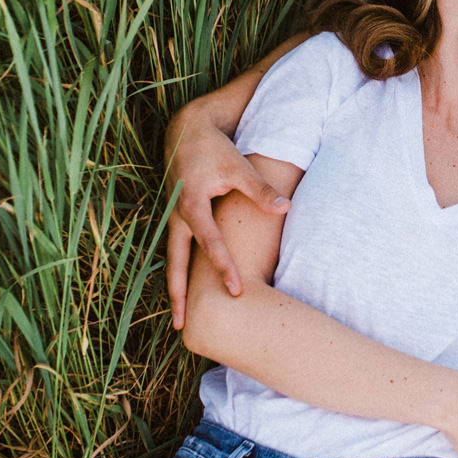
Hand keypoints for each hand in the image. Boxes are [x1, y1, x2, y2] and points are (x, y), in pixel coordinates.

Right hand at [164, 100, 289, 327]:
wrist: (186, 131)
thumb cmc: (216, 149)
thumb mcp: (239, 167)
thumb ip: (260, 190)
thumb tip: (285, 208)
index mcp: (192, 205)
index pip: (211, 243)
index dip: (224, 267)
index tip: (236, 290)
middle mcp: (177, 216)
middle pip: (177, 263)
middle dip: (180, 294)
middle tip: (185, 325)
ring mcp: (172, 218)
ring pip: (172, 260)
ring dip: (175, 288)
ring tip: (179, 321)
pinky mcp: (175, 217)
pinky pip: (176, 250)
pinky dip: (178, 272)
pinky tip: (185, 292)